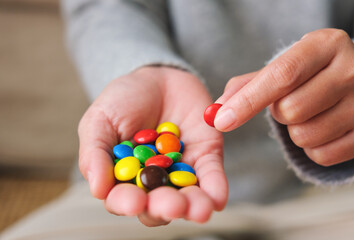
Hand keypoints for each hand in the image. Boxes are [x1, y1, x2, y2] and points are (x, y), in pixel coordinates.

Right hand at [78, 66, 227, 225]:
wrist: (156, 77)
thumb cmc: (122, 101)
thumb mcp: (100, 121)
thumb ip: (95, 153)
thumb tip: (98, 190)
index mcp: (124, 178)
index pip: (123, 199)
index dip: (127, 203)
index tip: (133, 202)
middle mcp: (153, 182)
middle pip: (158, 205)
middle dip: (164, 208)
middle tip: (172, 205)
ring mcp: (180, 172)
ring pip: (187, 197)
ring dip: (193, 206)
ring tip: (198, 209)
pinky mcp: (206, 157)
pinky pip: (211, 176)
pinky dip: (215, 188)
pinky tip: (217, 200)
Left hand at [214, 28, 353, 165]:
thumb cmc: (310, 74)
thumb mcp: (283, 67)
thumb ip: (247, 86)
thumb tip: (214, 111)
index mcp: (326, 44)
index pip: (281, 76)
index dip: (247, 101)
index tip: (220, 121)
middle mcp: (353, 70)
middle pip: (290, 110)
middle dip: (279, 113)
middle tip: (291, 102)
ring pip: (304, 136)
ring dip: (295, 131)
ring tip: (309, 114)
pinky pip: (321, 155)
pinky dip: (312, 148)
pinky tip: (323, 128)